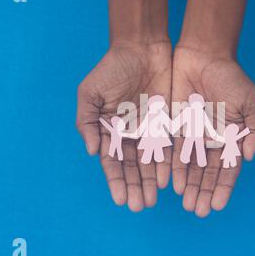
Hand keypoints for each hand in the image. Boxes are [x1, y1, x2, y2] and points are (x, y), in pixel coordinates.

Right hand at [76, 42, 171, 210]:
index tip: (120, 199)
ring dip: (150, 183)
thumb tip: (92, 151)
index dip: (115, 181)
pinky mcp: (166, 123)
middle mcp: (128, 134)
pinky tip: (167, 182)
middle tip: (138, 206)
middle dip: (134, 187)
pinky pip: (167, 148)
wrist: (141, 49)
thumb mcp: (90, 93)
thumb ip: (87, 122)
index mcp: (109, 130)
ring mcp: (148, 130)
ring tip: (151, 201)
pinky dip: (166, 165)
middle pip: (132, 167)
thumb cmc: (111, 69)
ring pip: (149, 163)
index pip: (112, 162)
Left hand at [171, 46, 254, 216]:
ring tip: (187, 205)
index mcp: (232, 137)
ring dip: (189, 186)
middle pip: (207, 173)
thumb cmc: (231, 78)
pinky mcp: (176, 127)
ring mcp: (193, 135)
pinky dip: (174, 169)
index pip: (228, 169)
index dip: (223, 187)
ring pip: (191, 167)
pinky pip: (174, 152)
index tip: (217, 205)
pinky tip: (173, 185)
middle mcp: (212, 141)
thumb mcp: (252, 102)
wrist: (204, 56)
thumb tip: (247, 157)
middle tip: (199, 211)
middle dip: (204, 192)